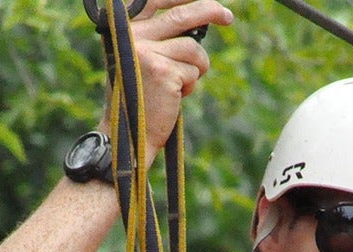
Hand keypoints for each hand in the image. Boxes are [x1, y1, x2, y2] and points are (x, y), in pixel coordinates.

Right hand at [117, 0, 234, 153]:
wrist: (128, 137)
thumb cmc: (138, 100)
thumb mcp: (141, 61)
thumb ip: (160, 38)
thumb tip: (200, 19)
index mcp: (123, 32)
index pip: (155, 1)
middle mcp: (131, 37)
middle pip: (180, 16)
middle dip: (210, 11)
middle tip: (228, 16)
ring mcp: (146, 52)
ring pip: (193, 49)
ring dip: (196, 69)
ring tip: (178, 87)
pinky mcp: (163, 70)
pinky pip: (193, 70)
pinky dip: (190, 85)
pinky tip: (173, 97)